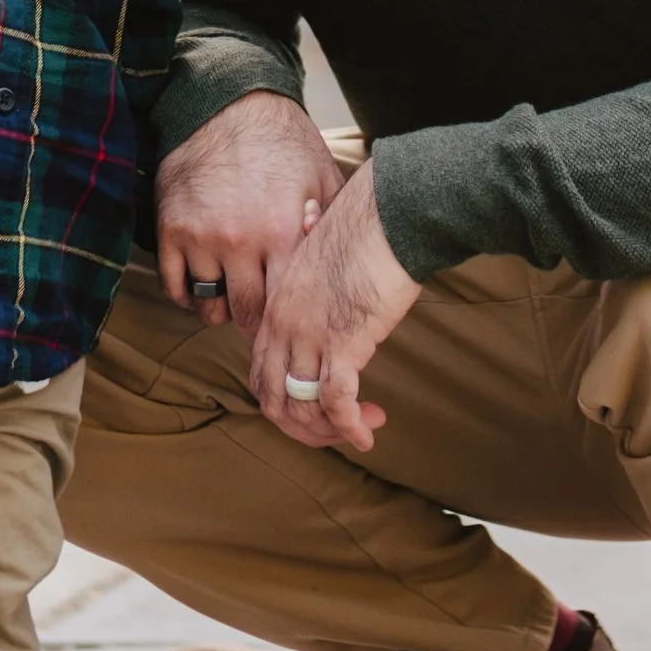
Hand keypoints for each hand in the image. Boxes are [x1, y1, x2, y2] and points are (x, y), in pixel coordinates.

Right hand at [157, 91, 343, 334]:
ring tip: (235, 297)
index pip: (287, 305)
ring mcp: (201, 236)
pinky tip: (205, 285)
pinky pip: (175, 288)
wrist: (227, 103)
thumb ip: (331, 227)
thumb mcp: (323, 178)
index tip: (292, 320)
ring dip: (222, 309)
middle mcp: (240, 240)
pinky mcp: (170, 229)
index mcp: (284, 230)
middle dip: (258, 321)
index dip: (290, 319)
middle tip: (263, 316)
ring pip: (209, 307)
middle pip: (246, 314)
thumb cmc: (283, 142)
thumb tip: (345, 269)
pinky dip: (190, 295)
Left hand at [250, 159, 420, 454]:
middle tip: (337, 430)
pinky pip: (336, 404)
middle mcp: (285, 324)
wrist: (389, 214)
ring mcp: (310, 335)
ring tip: (362, 427)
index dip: (286, 401)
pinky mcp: (344, 344)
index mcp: (278, 303)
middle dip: (304, 427)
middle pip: (274, 400)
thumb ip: (310, 248)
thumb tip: (310, 217)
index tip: (321, 404)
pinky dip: (350, 428)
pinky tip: (366, 436)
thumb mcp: (321, 240)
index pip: (261, 373)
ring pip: (302, 409)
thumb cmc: (366, 222)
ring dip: (330, 431)